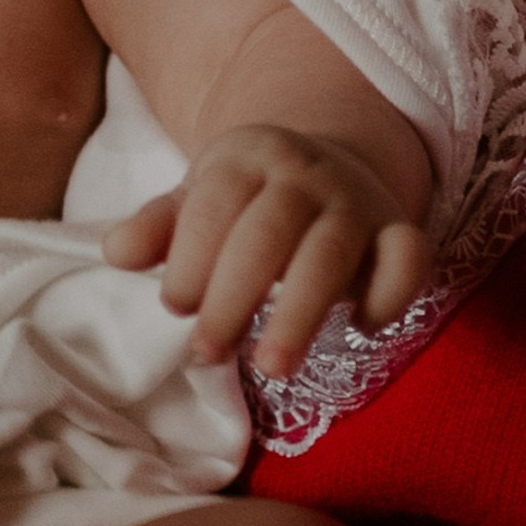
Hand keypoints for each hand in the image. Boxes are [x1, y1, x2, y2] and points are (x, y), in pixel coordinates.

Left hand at [103, 126, 432, 378]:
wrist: (326, 165)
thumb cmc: (245, 200)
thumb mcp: (196, 201)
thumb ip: (157, 227)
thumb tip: (117, 254)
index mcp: (245, 157)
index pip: (214, 207)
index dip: (191, 261)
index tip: (177, 306)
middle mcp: (304, 173)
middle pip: (268, 235)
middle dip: (232, 299)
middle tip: (207, 351)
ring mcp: (356, 200)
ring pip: (331, 254)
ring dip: (300, 315)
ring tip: (272, 368)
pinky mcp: (399, 229)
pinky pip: (408, 257)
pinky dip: (390, 294)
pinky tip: (361, 326)